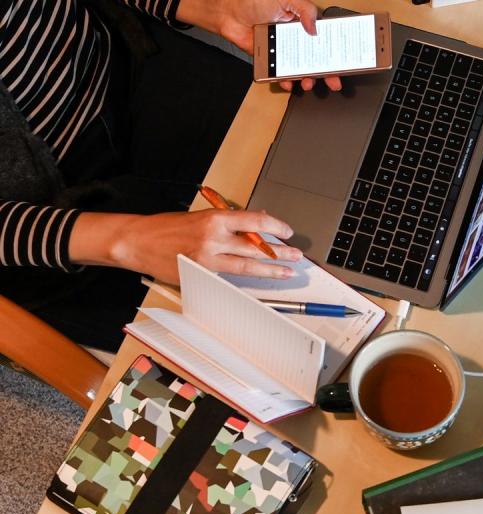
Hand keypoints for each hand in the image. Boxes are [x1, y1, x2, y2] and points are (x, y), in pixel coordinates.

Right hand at [69, 210, 302, 283]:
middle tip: (296, 255)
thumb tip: (256, 222)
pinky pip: (228, 277)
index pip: (255, 222)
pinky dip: (245, 278)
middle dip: (279, 252)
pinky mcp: (201, 275)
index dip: (275, 228)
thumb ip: (229, 221)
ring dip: (270, 269)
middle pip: (255, 247)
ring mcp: (208, 259)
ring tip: (286, 271)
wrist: (138, 241)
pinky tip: (258, 280)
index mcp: (215, 218)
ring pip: (247, 266)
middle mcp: (213, 238)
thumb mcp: (201, 216)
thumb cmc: (168, 227)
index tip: (287, 232)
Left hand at [176, 0, 341, 91]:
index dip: (336, 51)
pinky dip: (286, 81)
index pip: (325, 39)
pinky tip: (289, 82)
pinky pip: (282, 74)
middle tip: (334, 81)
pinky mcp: (272, 60)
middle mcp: (296, 38)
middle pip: (317, 59)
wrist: (229, 12)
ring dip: (308, 79)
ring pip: (301, 70)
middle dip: (328, 72)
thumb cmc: (254, 1)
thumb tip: (315, 29)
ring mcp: (284, 51)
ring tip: (308, 83)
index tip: (344, 61)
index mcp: (303, 23)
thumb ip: (305, 10)